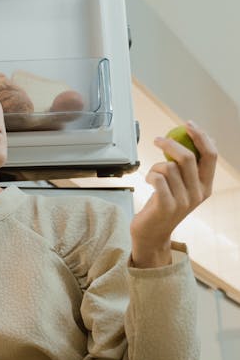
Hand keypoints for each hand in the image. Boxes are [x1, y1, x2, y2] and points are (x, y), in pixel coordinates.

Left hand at [130, 121, 216, 267]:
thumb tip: (193, 137)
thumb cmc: (164, 206)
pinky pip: (158, 178)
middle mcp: (198, 194)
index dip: (201, 136)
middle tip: (158, 140)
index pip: (210, 155)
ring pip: (168, 167)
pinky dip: (150, 175)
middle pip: (188, 157)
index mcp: (206, 186)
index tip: (188, 124)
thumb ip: (189, 167)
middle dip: (171, 144)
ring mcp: (184, 201)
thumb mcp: (183, 186)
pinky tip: (148, 181)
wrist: (152, 234)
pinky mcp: (167, 206)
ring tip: (152, 177)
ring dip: (155, 167)